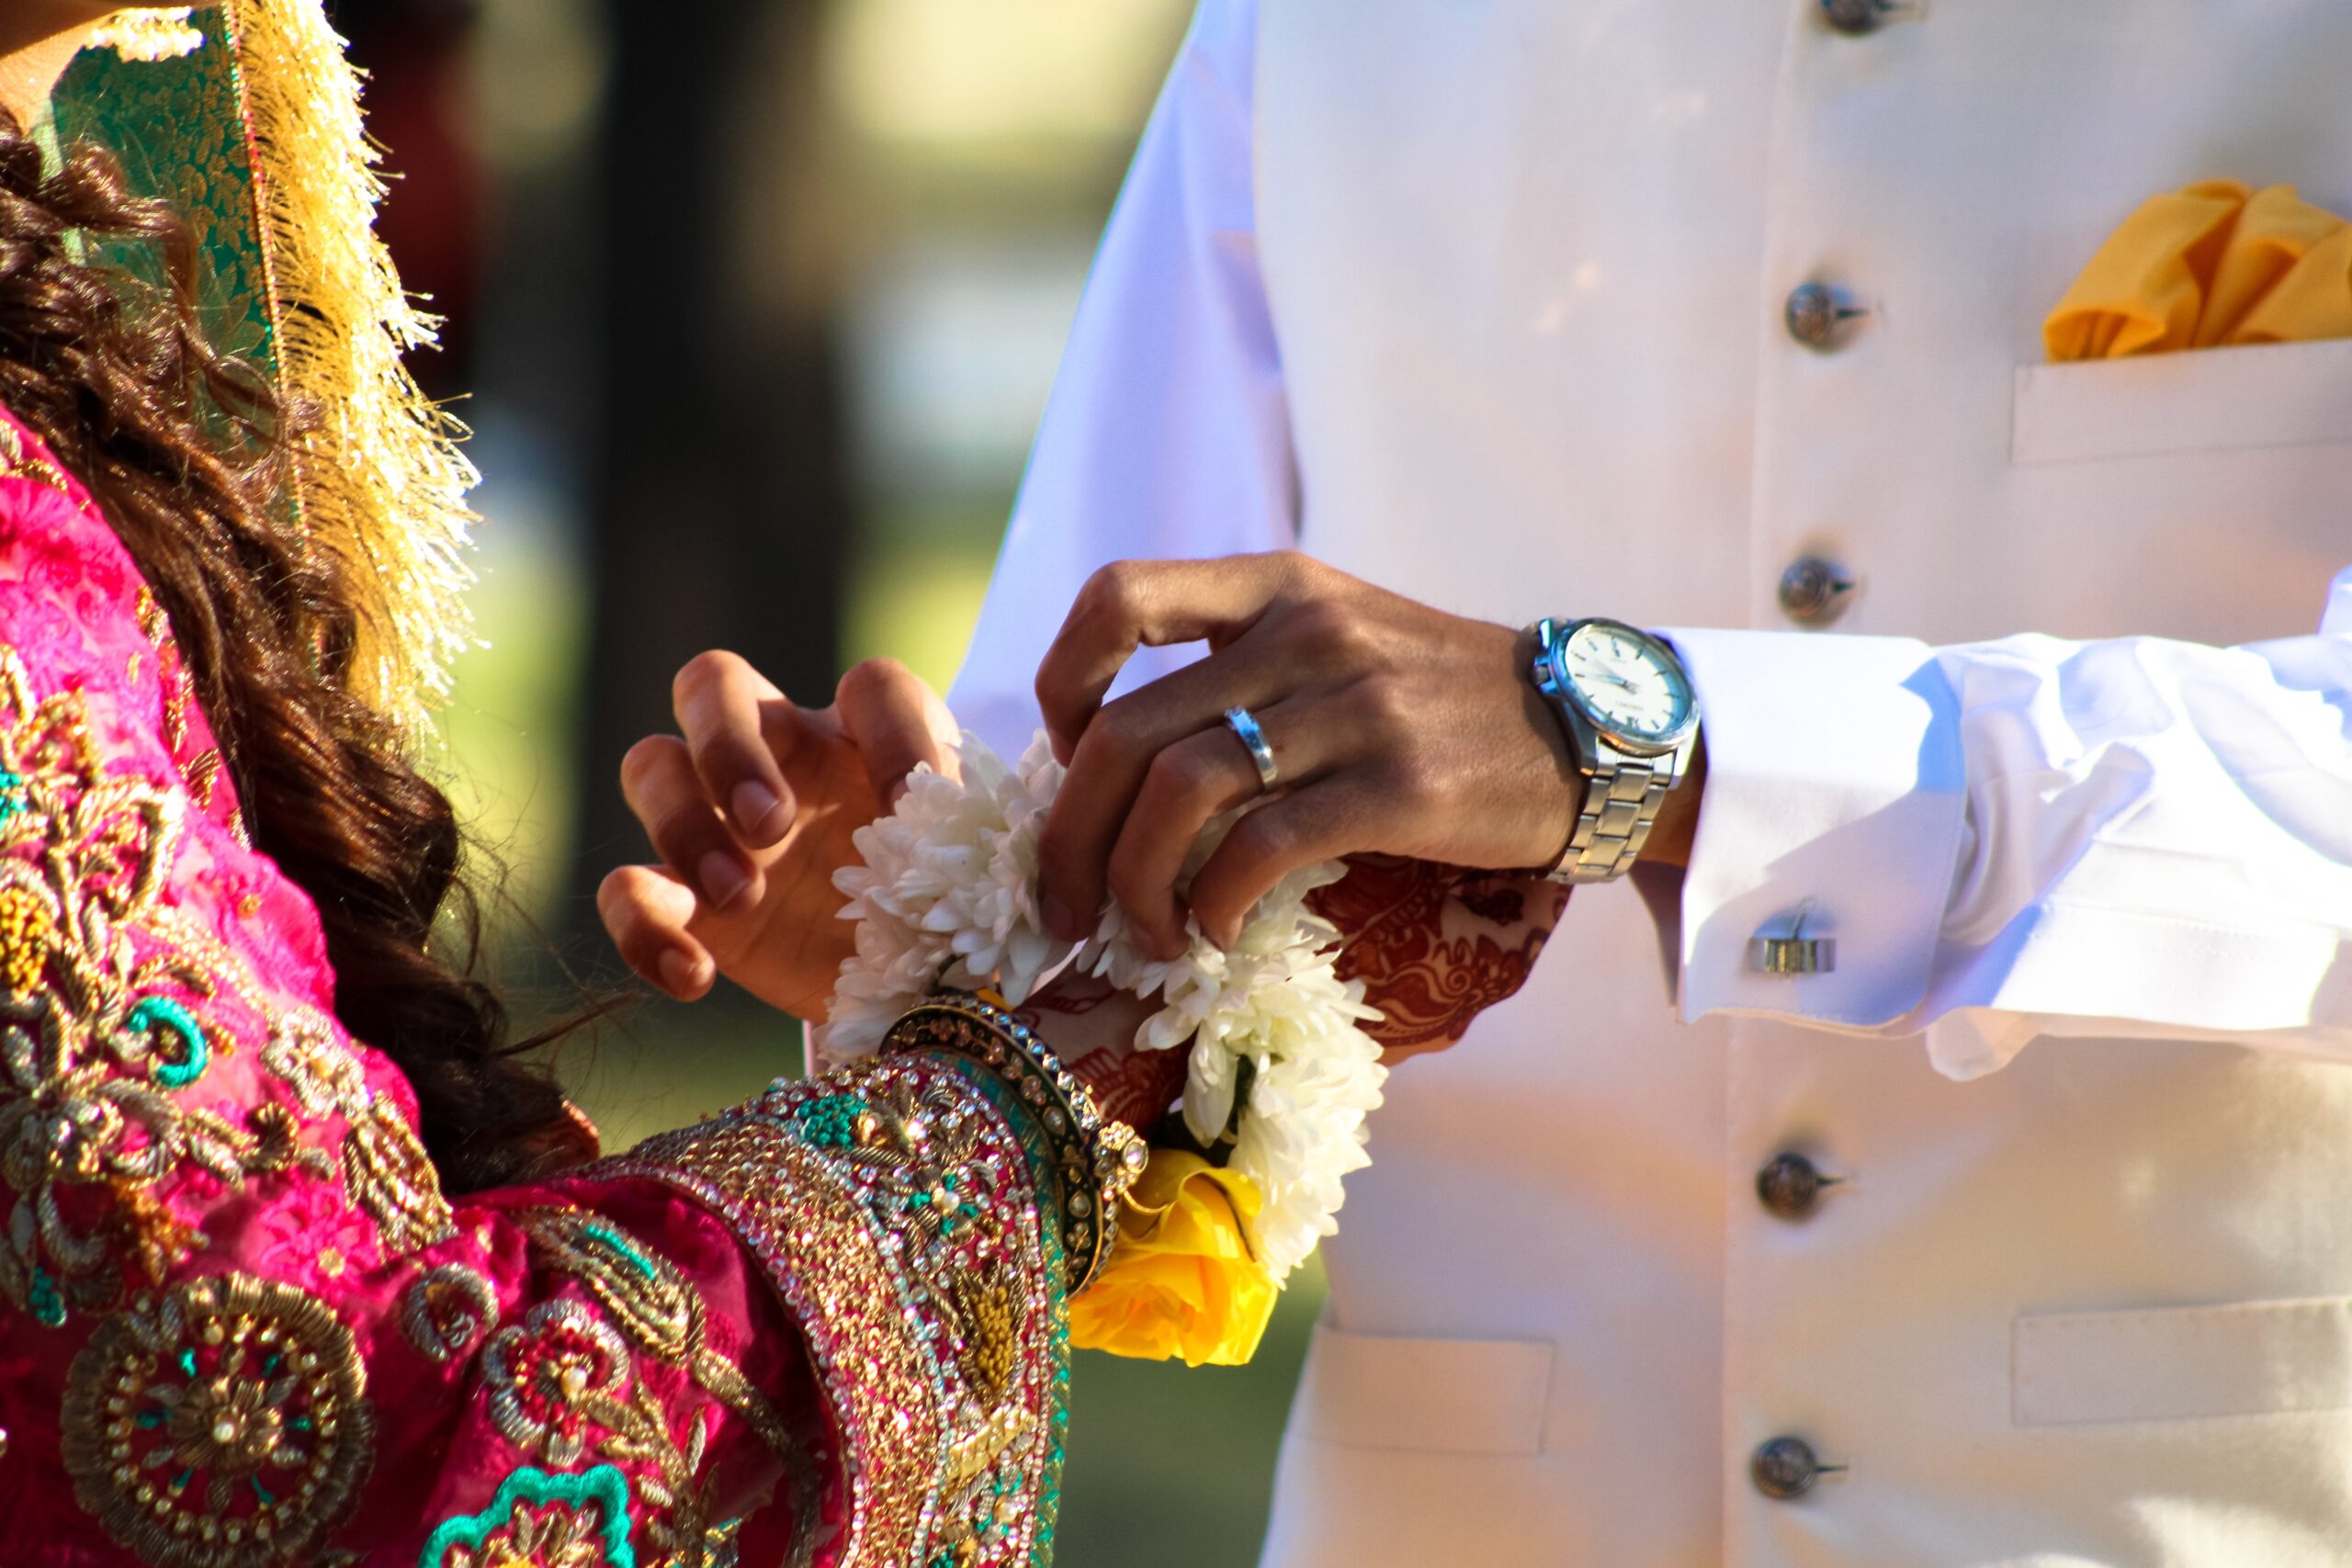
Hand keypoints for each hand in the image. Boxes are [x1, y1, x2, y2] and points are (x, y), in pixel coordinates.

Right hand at [598, 653, 956, 1017]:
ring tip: (743, 897)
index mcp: (870, 736)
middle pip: (714, 684)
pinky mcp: (682, 897)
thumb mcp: (978, 878)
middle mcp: (783, 755)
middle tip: (773, 824)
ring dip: (681, 824)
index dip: (890, 733)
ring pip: (651, 763)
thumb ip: (987, 854)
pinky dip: (642, 928)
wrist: (911, 987)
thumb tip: (1013, 860)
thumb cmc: (951, 906)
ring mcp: (720, 820)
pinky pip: (624, 888)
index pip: (872, 686)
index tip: (907, 806)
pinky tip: (694, 975)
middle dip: (730, 746)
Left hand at [1029, 552, 1588, 958]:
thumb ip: (1238, 664)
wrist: (1591, 731)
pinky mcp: (1396, 787)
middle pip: (1124, 732)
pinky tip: (1214, 936)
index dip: (1062, 685)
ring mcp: (1352, 708)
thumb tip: (1113, 758)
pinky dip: (1212, 906)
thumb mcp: (1339, 634)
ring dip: (1134, 885)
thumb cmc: (1442, 699)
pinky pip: (1259, 850)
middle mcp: (1304, 633)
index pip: (1118, 598)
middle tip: (1064, 904)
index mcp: (1278, 587)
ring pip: (1177, 796)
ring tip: (1141, 934)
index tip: (1070, 761)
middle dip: (1069, 835)